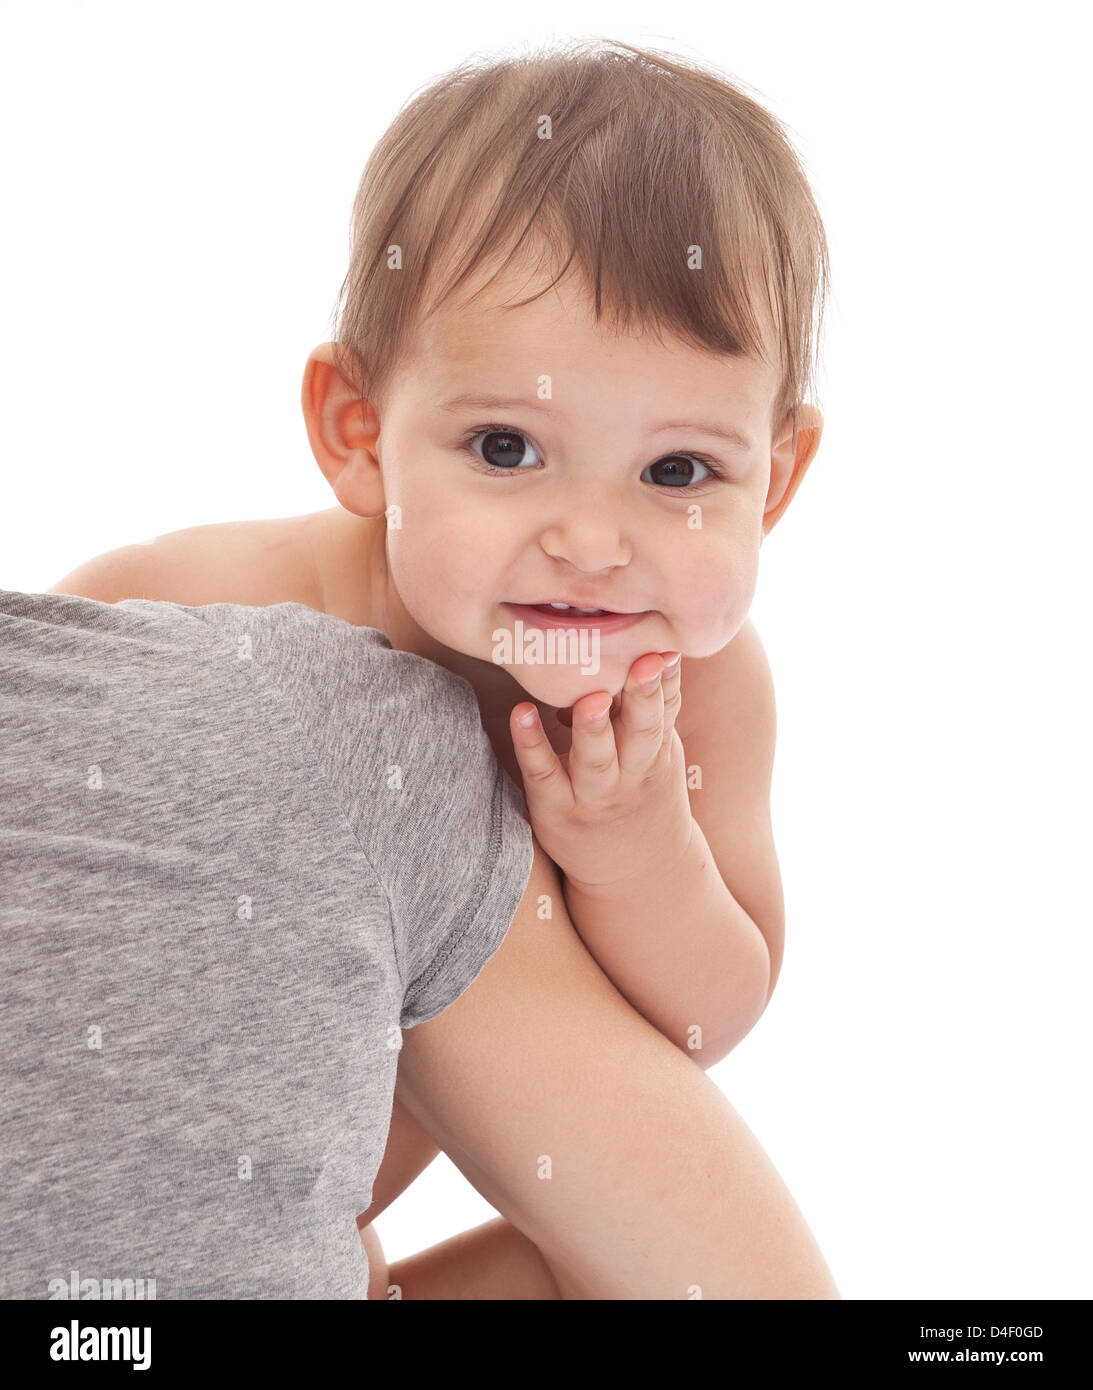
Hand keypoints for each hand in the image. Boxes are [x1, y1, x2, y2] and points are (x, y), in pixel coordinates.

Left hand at [509, 651, 693, 892]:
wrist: (640, 876)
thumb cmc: (644, 797)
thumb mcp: (661, 755)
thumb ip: (657, 706)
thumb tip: (658, 646)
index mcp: (657, 754)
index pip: (664, 711)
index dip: (665, 681)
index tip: (664, 649)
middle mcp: (631, 774)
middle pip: (642, 733)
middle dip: (642, 698)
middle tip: (640, 663)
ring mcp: (594, 795)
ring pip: (596, 759)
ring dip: (593, 729)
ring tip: (589, 699)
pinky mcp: (556, 810)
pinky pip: (543, 775)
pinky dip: (531, 745)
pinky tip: (521, 714)